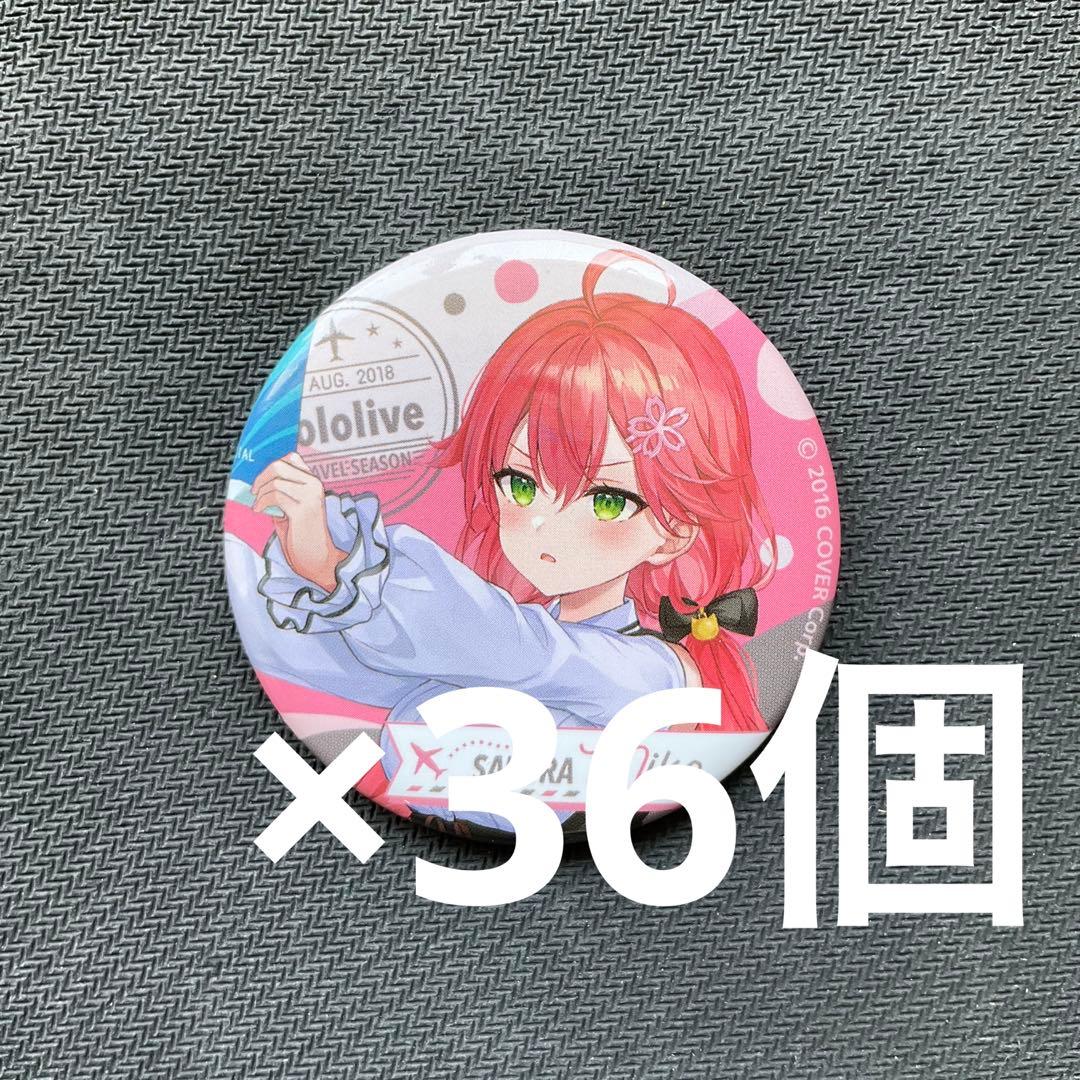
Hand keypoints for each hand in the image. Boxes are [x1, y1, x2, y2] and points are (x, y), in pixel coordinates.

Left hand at [251, 452, 345, 592]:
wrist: (317, 556)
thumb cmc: (302, 533)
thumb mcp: (291, 505)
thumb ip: (282, 490)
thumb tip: (259, 478)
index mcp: (314, 481)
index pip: (291, 458)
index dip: (270, 467)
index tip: (260, 482)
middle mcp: (315, 485)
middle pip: (280, 466)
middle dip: (261, 478)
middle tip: (254, 492)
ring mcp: (310, 497)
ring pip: (275, 482)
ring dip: (260, 494)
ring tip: (259, 506)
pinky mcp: (303, 510)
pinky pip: (275, 497)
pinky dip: (262, 503)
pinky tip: (260, 511)